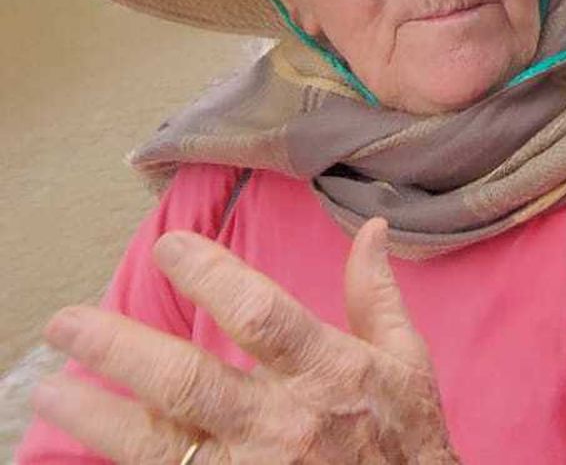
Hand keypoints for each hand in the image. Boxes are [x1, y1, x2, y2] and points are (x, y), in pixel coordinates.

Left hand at [32, 218, 458, 463]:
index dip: (212, 276)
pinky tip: (91, 447)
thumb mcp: (406, 361)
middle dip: (122, 350)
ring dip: (99, 417)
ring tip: (52, 390)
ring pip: (160, 445)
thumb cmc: (407, 438)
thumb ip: (375, 297)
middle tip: (67, 324)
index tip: (169, 248)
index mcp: (329, 373)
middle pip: (190, 382)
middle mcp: (284, 424)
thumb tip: (371, 229)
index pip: (262, 315)